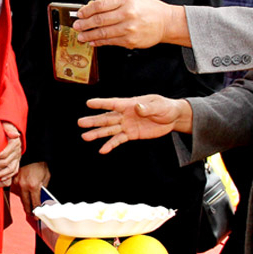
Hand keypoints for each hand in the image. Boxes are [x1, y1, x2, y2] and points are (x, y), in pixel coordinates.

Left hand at [0, 123, 21, 186]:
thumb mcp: (7, 126)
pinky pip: (13, 173)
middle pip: (8, 163)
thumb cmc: (5, 129)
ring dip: (1, 174)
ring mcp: (17, 159)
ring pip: (11, 170)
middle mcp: (17, 152)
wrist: (11, 131)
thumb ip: (9, 129)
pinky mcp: (16, 163)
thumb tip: (15, 134)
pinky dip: (6, 178)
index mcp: (15, 143)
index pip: (7, 153)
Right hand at [13, 161, 50, 217]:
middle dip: (28, 210)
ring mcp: (17, 182)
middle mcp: (23, 186)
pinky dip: (20, 193)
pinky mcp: (13, 179)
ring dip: (24, 202)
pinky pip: (16, 189)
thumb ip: (43, 189)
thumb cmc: (41, 165)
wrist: (33, 154)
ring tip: (28, 207)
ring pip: (20, 197)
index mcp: (33, 186)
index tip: (37, 216)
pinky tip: (24, 196)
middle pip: (25, 203)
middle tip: (31, 216)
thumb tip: (41, 198)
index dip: (36, 211)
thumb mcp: (46, 178)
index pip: (34, 203)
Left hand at [72, 0, 189, 48]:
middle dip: (85, 23)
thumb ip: (113, 1)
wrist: (165, 22)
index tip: (80, 13)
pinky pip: (110, 42)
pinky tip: (93, 41)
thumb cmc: (149, 8)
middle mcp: (127, 14)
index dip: (87, 10)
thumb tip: (93, 7)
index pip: (100, 5)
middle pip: (99, 19)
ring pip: (103, 32)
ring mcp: (128, 29)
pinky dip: (99, 42)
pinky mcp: (130, 41)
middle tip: (77, 25)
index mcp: (126, 0)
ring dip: (89, 35)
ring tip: (81, 35)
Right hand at [78, 95, 192, 153]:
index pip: (113, 103)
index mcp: (130, 104)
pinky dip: (110, 145)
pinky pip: (119, 140)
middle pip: (107, 118)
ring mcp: (127, 125)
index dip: (101, 103)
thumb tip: (138, 107)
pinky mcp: (131, 134)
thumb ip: (147, 107)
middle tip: (80, 123)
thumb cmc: (165, 107)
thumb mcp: (159, 106)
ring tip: (85, 137)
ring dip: (98, 134)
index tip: (88, 103)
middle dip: (94, 121)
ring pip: (110, 130)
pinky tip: (102, 150)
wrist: (172, 118)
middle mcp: (125, 114)